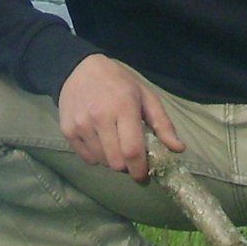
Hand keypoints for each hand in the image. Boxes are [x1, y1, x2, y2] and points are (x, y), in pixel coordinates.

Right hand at [58, 54, 183, 182]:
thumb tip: (179, 149)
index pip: (132, 150)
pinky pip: (87, 158)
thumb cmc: (118, 83)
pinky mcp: (67, 131)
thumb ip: (163, 124)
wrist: (79, 69)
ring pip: (102, 162)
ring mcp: (81, 125)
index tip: (145, 176)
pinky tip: (100, 141)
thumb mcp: (145, 96)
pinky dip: (97, 156)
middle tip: (131, 157)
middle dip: (127, 166)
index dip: (139, 169)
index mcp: (123, 107)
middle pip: (116, 162)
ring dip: (112, 160)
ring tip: (115, 144)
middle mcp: (100, 118)